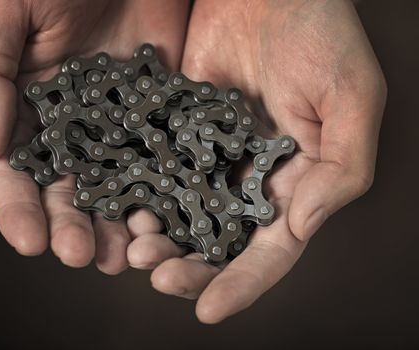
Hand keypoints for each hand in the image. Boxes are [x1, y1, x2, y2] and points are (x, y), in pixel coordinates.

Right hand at [0, 0, 189, 272]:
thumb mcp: (7, 13)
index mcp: (31, 107)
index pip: (17, 169)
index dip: (18, 208)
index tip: (29, 242)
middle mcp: (75, 125)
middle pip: (70, 188)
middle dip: (73, 226)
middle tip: (82, 256)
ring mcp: (121, 122)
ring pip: (118, 185)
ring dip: (119, 223)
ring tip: (127, 256)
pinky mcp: (162, 112)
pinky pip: (163, 157)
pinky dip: (165, 190)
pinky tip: (168, 218)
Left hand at [126, 0, 386, 322]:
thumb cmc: (321, 32)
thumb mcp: (350, 97)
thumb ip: (341, 167)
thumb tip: (305, 226)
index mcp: (294, 182)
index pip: (270, 249)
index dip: (241, 284)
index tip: (206, 311)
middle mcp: (248, 178)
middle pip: (216, 241)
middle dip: (187, 267)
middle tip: (155, 273)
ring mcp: (208, 156)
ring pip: (179, 213)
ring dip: (156, 237)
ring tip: (133, 246)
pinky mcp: (175, 130)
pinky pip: (153, 169)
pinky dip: (137, 191)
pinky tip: (118, 205)